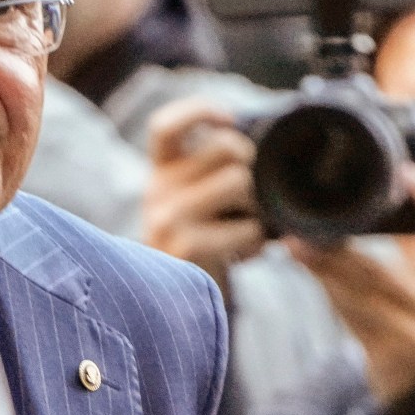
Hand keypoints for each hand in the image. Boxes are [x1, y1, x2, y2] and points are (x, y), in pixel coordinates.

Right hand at [143, 99, 264, 289]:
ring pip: (238, 181)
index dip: (199, 112)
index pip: (165, 125)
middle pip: (225, 147)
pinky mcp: (186, 247)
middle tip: (251, 193)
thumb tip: (257, 136)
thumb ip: (211, 168)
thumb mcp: (194, 199)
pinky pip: (246, 227)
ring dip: (256, 205)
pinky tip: (246, 252)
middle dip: (251, 164)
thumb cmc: (200, 242)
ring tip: (249, 225)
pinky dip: (256, 241)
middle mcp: (157, 189)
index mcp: (160, 171)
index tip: (228, 121)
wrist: (174, 302)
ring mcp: (168, 218)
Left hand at [290, 167, 414, 402]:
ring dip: (323, 269)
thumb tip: (386, 204)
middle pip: (385, 267)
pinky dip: (329, 294)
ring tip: (295, 246)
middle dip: (341, 246)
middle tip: (306, 224)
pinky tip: (308, 274)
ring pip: (362, 293)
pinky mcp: (393, 357)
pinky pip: (354, 319)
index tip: (404, 172)